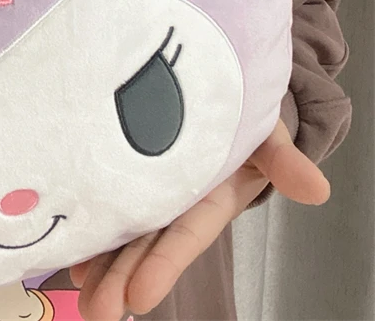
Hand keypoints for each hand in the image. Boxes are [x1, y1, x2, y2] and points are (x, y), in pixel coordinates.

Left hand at [68, 117, 329, 320]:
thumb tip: (318, 190)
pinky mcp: (132, 172)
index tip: (139, 297)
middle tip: (97, 310)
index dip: (163, 265)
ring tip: (79, 290)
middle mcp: (178, 201)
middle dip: (122, 279)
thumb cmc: (250, 119)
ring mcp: (154, 190)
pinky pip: (112, 203)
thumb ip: (284, 162)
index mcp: (211, 197)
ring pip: (125, 231)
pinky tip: (74, 254)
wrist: (227, 94)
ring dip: (103, 264)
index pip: (184, 236)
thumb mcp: (271, 137)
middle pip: (147, 245)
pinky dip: (95, 230)